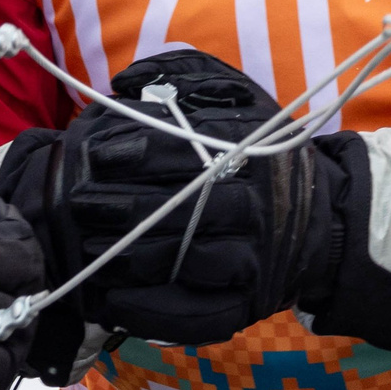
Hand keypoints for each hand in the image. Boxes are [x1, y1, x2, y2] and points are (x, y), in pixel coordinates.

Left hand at [0, 51, 390, 358]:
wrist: (319, 222)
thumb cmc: (261, 152)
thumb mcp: (237, 97)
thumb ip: (184, 75)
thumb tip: (127, 82)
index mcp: (244, 154)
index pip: (172, 150)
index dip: (124, 151)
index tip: (89, 153)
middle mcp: (249, 209)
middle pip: (166, 209)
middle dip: (110, 208)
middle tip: (71, 206)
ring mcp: (246, 265)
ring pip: (170, 264)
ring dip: (115, 259)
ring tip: (77, 249)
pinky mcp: (241, 309)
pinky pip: (183, 315)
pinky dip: (138, 309)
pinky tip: (102, 298)